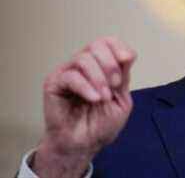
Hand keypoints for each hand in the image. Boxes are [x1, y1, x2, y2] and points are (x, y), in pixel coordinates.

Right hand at [32, 37, 136, 177]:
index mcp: (101, 66)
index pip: (109, 42)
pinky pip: (71, 76)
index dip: (119, 47)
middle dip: (111, 64)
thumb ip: (123, 77)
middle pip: (97, 45)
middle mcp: (84, 65)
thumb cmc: (101, 124)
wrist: (84, 145)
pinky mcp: (54, 83)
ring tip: (104, 97)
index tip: (127, 60)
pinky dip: (86, 87)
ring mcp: (68, 72)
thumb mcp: (122, 99)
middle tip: (115, 85)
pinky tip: (94, 99)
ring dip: (99, 78)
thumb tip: (127, 55)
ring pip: (84, 58)